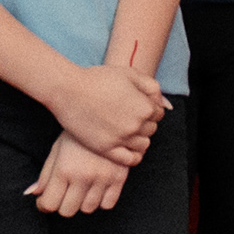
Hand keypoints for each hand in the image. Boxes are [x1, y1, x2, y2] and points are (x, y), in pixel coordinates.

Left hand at [28, 132, 135, 215]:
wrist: (108, 116)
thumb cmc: (77, 134)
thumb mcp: (57, 150)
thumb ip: (45, 175)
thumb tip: (33, 194)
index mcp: (64, 169)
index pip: (49, 204)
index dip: (44, 205)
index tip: (45, 201)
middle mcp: (83, 176)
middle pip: (68, 211)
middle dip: (62, 204)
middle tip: (63, 194)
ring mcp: (103, 179)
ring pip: (88, 209)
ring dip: (82, 203)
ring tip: (81, 189)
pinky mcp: (119, 178)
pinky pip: (107, 204)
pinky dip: (101, 201)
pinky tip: (97, 189)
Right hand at [50, 58, 167, 159]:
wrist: (68, 89)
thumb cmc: (98, 78)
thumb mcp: (130, 74)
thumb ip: (152, 88)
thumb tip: (164, 104)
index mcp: (145, 107)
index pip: (158, 114)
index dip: (149, 108)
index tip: (137, 105)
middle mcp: (136, 125)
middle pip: (151, 129)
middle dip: (144, 123)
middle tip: (128, 116)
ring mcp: (121, 139)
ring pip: (143, 145)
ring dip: (139, 138)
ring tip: (127, 131)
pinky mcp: (106, 149)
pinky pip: (130, 160)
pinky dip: (133, 156)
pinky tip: (127, 148)